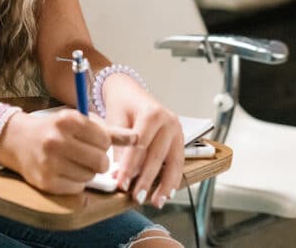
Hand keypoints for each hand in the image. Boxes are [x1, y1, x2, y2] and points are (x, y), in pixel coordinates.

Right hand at [0, 109, 136, 194]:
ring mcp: (50, 162)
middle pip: (100, 160)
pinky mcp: (46, 181)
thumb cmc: (54, 129)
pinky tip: (66, 171)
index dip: (103, 143)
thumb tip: (138, 138)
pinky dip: (76, 182)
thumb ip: (109, 130)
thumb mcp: (79, 122)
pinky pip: (77, 188)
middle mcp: (57, 140)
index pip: (105, 139)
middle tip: (89, 155)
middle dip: (100, 160)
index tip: (93, 142)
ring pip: (90, 175)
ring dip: (88, 171)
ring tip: (75, 162)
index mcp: (67, 120)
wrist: (16, 140)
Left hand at [102, 73, 184, 207]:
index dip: (129, 166)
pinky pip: (178, 163)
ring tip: (155, 202)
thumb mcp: (115, 121)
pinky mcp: (180, 140)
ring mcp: (177, 131)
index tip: (120, 183)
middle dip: (145, 180)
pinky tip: (167, 193)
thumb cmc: (121, 106)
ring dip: (164, 185)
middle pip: (157, 156)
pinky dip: (173, 179)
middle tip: (135, 197)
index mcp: (152, 113)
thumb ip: (118, 147)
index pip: (140, 145)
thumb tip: (116, 175)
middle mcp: (169, 121)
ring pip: (172, 162)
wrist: (130, 92)